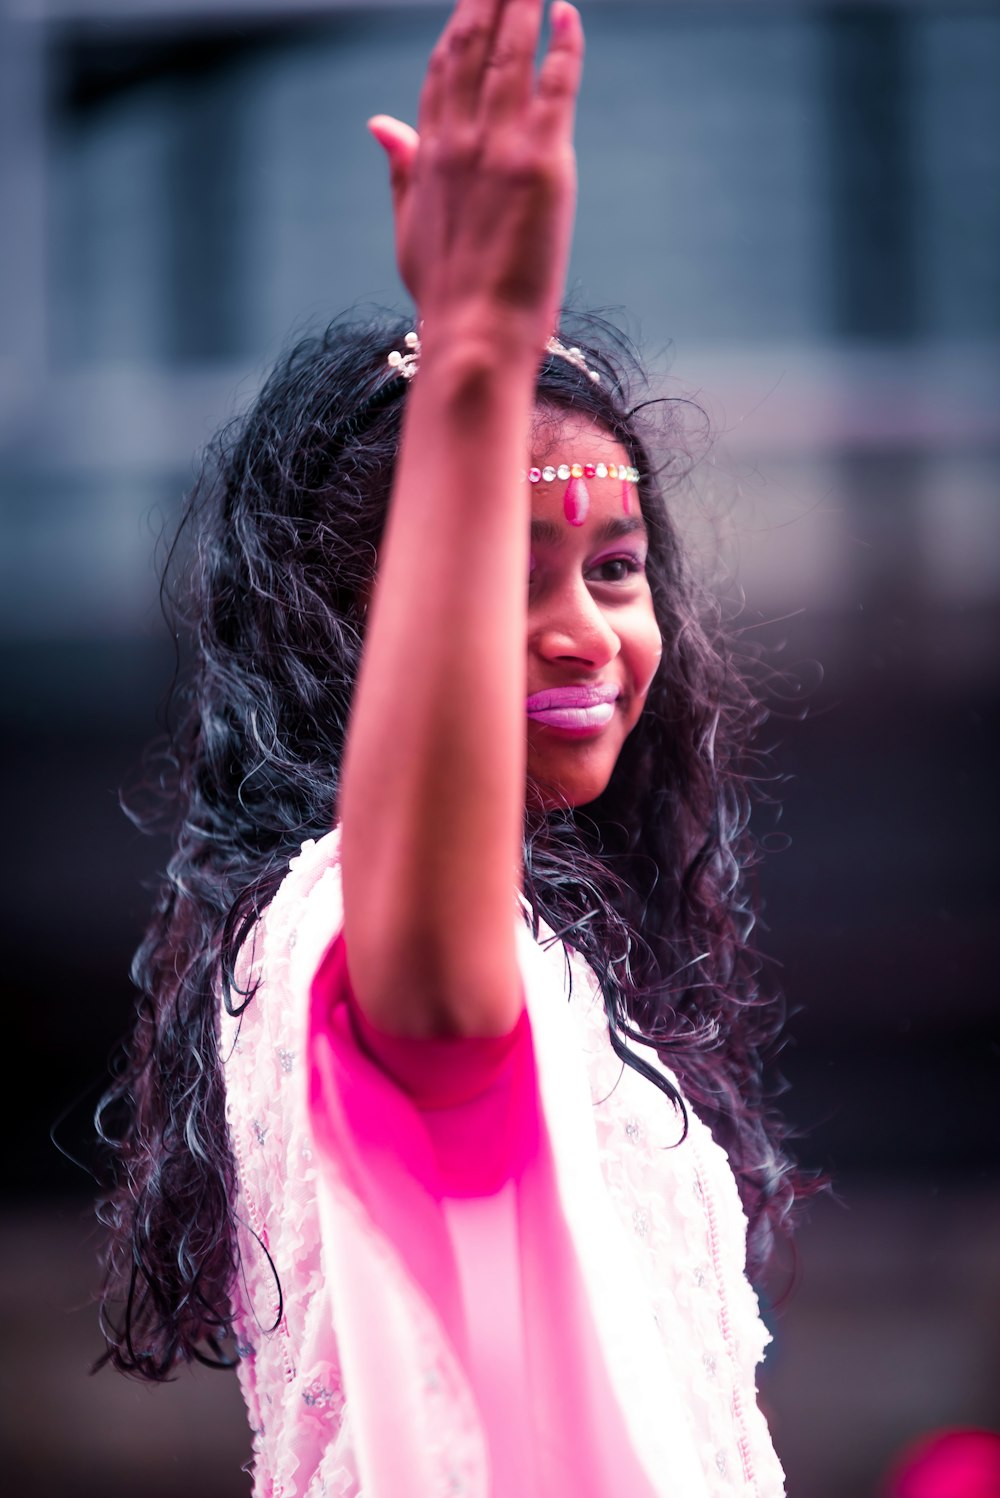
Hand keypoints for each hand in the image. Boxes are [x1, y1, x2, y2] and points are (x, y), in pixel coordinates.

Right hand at [368, 0, 583, 354]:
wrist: (473, 336)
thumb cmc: (446, 296)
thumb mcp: (410, 229)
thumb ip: (401, 168)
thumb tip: (379, 124)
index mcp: (429, 156)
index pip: (441, 71)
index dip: (458, 24)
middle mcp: (458, 142)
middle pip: (472, 46)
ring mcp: (498, 149)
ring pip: (510, 54)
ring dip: (522, 3)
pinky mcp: (540, 164)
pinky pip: (554, 87)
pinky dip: (563, 46)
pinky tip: (567, 12)